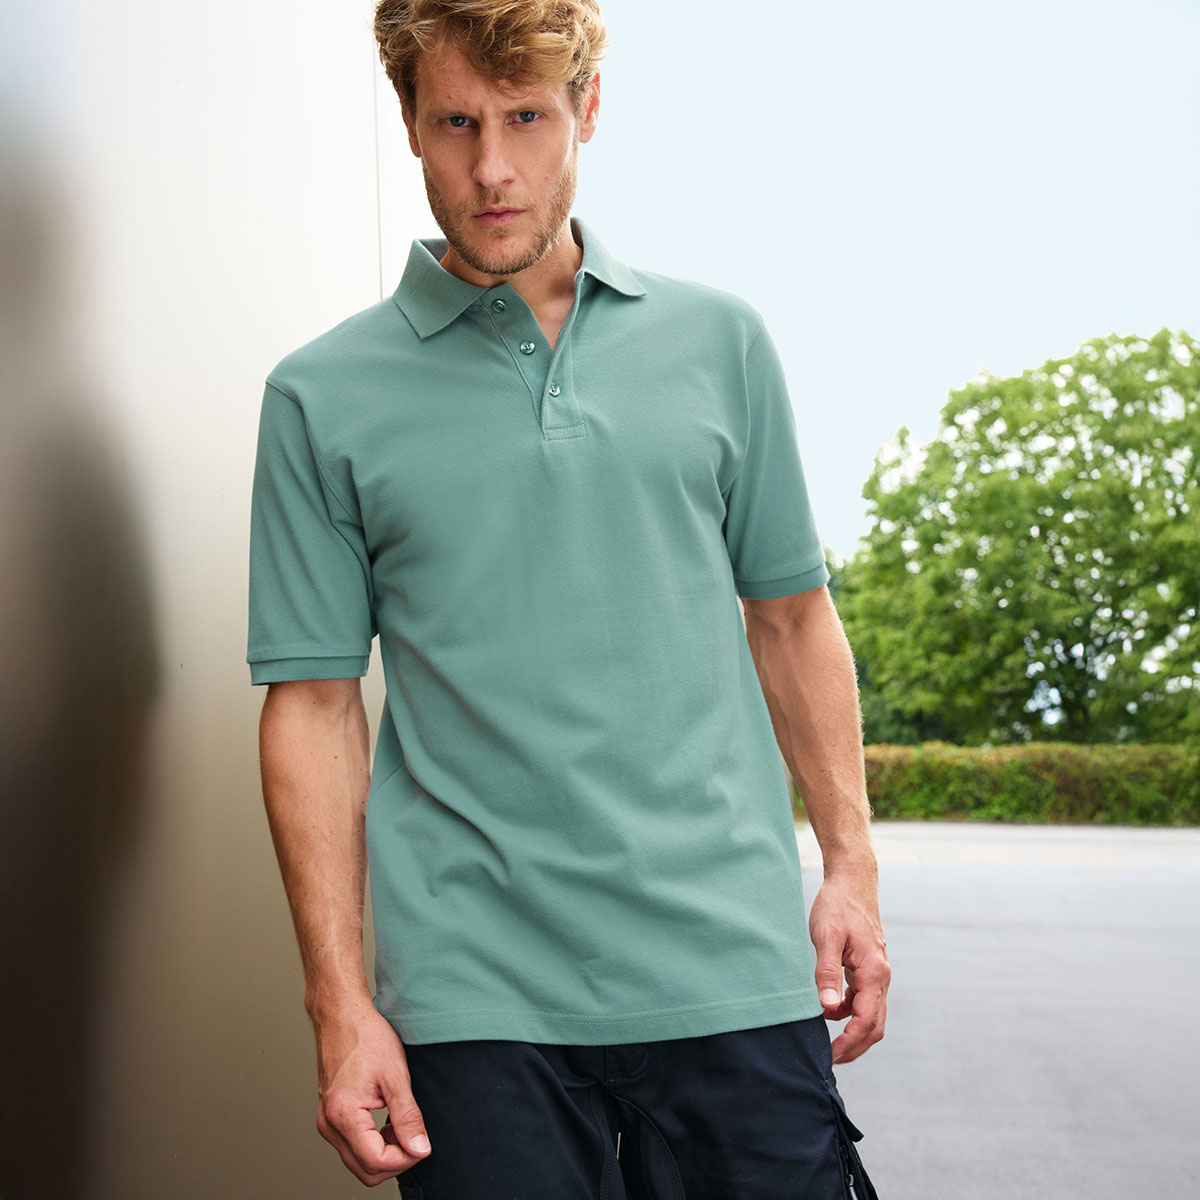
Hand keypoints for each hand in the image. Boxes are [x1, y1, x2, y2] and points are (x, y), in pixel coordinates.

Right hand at [313, 1002, 431, 1185]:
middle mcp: (328, 1125)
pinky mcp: (329, 1116)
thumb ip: (408, 1117)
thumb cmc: (366, 1038)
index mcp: (343, 1115)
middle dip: (395, 1160)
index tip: (422, 1144)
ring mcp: (326, 1122)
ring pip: (357, 1161)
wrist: (342, 1016)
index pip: (376, 1162)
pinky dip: (372, 1143)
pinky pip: (351, 1146)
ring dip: (384, 1153)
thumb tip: (420, 1149)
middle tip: (415, 1137)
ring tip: (401, 1125)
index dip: (404, 1159)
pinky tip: (387, 1121)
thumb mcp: (396, 1077)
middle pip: (364, 1170)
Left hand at [809, 868, 889, 1064]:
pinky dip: (850, 1012)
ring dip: (853, 1032)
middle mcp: (881, 976)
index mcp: (874, 973)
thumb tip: (827, 1008)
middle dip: (854, 1047)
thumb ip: (826, 973)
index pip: (865, 1021)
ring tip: (827, 1041)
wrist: (852, 881)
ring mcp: (877, 972)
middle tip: (829, 1059)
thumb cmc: (837, 905)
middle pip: (874, 1025)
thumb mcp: (826, 936)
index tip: (829, 1056)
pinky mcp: (869, 967)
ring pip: (871, 1014)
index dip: (848, 1043)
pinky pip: (864, 999)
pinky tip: (830, 1010)